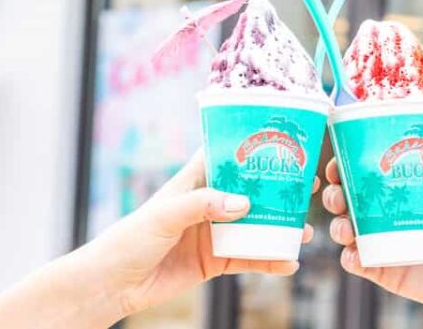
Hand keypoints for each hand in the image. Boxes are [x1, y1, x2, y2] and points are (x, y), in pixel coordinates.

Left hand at [78, 150, 315, 320]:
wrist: (112, 284)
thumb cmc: (130, 237)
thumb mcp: (166, 214)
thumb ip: (203, 205)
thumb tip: (244, 204)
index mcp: (195, 179)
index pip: (228, 153)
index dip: (253, 144)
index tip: (285, 139)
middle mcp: (209, 201)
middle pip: (251, 189)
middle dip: (279, 188)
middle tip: (309, 185)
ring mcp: (214, 231)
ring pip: (255, 224)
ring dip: (280, 225)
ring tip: (307, 229)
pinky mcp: (215, 259)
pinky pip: (248, 257)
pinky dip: (268, 259)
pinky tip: (288, 262)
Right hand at [322, 159, 422, 310]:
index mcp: (401, 189)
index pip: (367, 173)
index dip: (347, 165)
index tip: (340, 160)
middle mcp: (385, 213)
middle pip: (348, 200)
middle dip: (335, 195)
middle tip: (338, 195)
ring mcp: (383, 241)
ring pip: (347, 230)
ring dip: (338, 226)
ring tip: (345, 227)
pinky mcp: (386, 270)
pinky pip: (360, 263)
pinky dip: (351, 258)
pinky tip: (353, 254)